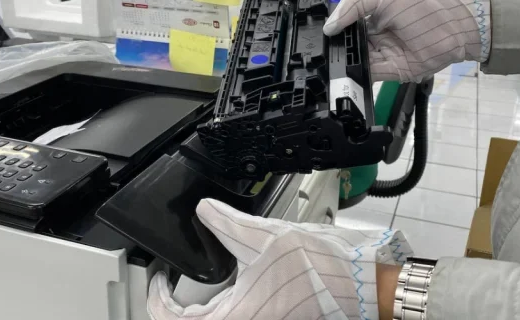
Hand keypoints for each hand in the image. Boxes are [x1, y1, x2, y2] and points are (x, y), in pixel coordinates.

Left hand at [147, 199, 413, 319]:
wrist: (362, 283)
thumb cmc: (324, 268)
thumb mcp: (266, 236)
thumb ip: (227, 222)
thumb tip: (203, 210)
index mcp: (239, 315)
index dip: (157, 301)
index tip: (157, 280)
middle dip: (172, 305)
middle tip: (165, 282)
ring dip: (193, 308)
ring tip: (186, 284)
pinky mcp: (272, 319)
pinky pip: (233, 316)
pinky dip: (217, 305)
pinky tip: (223, 284)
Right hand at [323, 0, 489, 82]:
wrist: (457, 21)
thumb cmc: (425, 2)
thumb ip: (353, 6)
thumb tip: (330, 27)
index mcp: (375, 17)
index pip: (349, 27)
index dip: (336, 31)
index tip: (324, 36)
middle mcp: (380, 37)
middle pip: (352, 47)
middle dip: (340, 50)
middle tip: (327, 51)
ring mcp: (387, 55)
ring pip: (359, 63)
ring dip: (347, 64)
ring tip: (334, 62)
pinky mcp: (395, 71)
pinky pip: (372, 75)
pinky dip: (359, 76)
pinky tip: (348, 72)